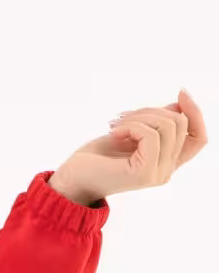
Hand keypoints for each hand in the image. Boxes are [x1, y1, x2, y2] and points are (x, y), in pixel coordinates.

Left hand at [52, 89, 208, 202]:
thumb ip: (156, 124)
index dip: (196, 112)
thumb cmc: (97, 157)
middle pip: (181, 123)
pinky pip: (151, 134)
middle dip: (151, 109)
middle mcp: (166, 171)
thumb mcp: (131, 133)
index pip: (199, 139)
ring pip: (169, 124)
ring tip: (116, 124)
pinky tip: (113, 132)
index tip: (180, 92)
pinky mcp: (144, 173)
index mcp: (166, 163)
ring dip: (139, 115)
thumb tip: (178, 105)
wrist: (72, 179)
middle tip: (122, 116)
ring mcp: (157, 174)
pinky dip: (131, 125)